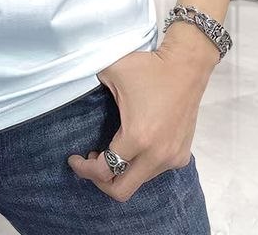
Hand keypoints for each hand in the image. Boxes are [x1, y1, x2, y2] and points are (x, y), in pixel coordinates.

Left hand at [67, 28, 217, 202]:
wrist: (185, 67)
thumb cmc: (147, 68)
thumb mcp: (110, 72)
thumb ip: (90, 87)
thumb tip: (72, 92)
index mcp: (137, 138)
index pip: (104, 171)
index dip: (83, 169)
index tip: (74, 158)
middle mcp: (156, 155)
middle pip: (121, 190)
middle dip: (100, 181)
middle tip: (92, 161)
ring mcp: (172, 158)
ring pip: (139, 181)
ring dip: (121, 171)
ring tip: (111, 149)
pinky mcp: (182, 155)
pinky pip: (155, 171)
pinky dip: (139, 165)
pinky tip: (134, 146)